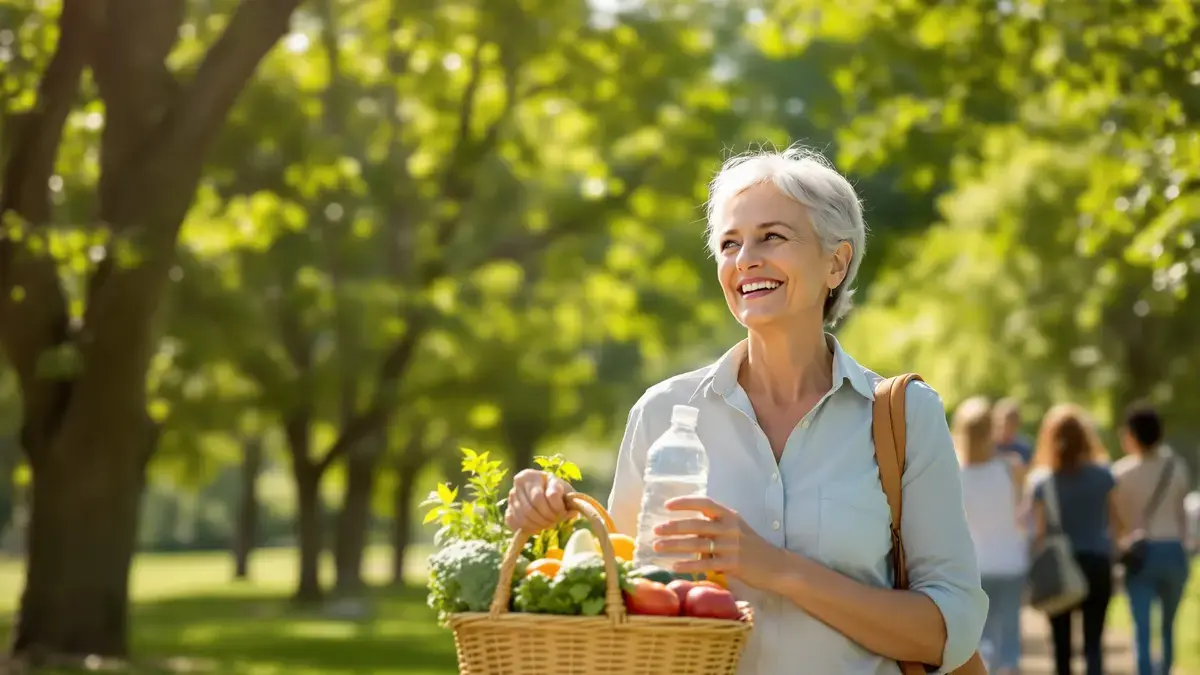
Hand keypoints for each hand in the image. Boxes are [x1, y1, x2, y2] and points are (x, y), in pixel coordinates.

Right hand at [505, 469, 572, 532]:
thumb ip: (568, 498)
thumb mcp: (565, 490)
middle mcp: (517, 485)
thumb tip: (570, 512)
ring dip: (539, 525)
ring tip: (549, 523)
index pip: (538, 497)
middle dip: (546, 519)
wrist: (546, 495)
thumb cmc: (557, 491)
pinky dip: (528, 529)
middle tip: (555, 521)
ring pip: (523, 518)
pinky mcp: (508, 512)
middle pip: (530, 509)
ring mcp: (511, 499)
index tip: (563, 512)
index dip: (553, 508)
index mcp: (530, 476)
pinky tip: (538, 527)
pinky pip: (515, 524)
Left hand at [653, 496, 784, 588]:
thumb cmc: (750, 547)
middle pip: (696, 525)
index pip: (705, 503)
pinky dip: (688, 564)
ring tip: (657, 547)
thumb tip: (686, 528)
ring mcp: (731, 546)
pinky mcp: (733, 564)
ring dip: (674, 546)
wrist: (776, 566)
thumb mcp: (735, 529)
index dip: (685, 502)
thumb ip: (714, 526)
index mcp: (729, 515)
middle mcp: (730, 528)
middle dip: (673, 527)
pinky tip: (675, 566)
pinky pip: (705, 564)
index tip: (667, 505)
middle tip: (655, 530)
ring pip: (697, 545)